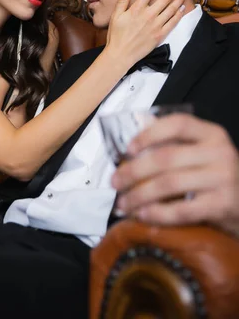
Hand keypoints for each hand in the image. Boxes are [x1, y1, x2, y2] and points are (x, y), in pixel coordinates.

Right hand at [105, 0, 187, 67]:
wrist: (121, 55)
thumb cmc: (116, 35)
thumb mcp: (116, 15)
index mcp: (137, 9)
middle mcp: (148, 15)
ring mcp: (156, 25)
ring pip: (171, 8)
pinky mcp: (160, 35)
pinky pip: (173, 22)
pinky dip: (178, 14)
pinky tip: (181, 8)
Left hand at [111, 113, 238, 236]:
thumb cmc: (218, 178)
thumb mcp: (203, 154)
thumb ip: (176, 144)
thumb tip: (134, 143)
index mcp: (212, 134)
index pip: (177, 124)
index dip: (149, 134)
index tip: (128, 149)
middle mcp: (219, 152)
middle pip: (166, 157)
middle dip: (134, 171)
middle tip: (115, 182)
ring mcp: (223, 179)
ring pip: (169, 184)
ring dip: (140, 195)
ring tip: (124, 203)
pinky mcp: (223, 205)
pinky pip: (182, 210)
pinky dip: (158, 213)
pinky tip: (143, 215)